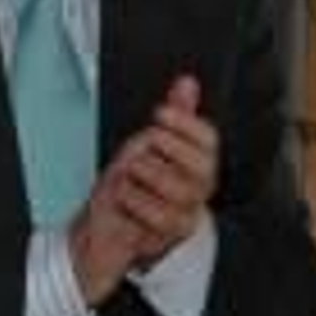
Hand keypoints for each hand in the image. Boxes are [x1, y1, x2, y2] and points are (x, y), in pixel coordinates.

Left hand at [70, 76, 217, 300]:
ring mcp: (188, 210)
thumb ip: (176, 114)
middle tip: (144, 145)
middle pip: (202, 164)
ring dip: (142, 178)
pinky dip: (132, 202)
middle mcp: (199, 187)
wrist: (106, 228)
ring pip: (177, 189)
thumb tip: (188, 82)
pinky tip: (126, 200)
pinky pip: (155, 213)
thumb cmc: (131, 187)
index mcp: (199, 162)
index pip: (209, 139)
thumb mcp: (148, 144)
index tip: (160, 113)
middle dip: (168, 149)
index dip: (186, 123)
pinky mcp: (172, 234)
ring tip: (130, 178)